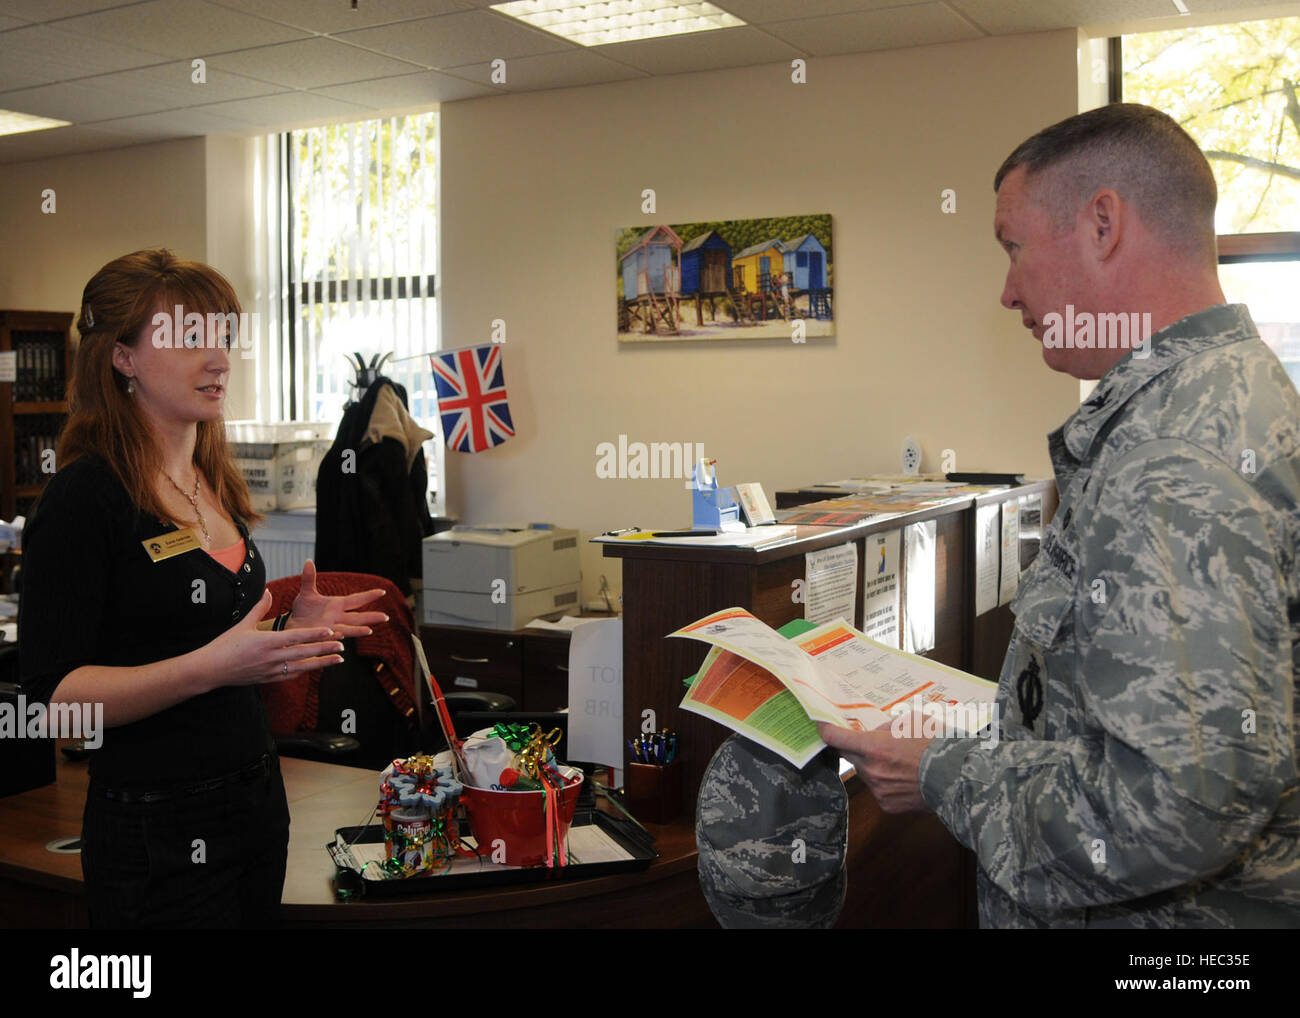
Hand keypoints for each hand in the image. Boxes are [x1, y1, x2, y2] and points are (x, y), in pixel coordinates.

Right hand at [194, 589, 344, 689]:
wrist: (210, 669)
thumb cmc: (225, 645)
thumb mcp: (243, 624)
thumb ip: (260, 608)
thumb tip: (269, 591)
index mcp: (266, 642)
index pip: (296, 637)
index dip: (315, 634)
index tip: (331, 631)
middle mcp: (271, 657)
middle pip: (304, 652)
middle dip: (325, 648)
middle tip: (342, 644)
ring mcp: (271, 670)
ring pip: (302, 666)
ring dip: (321, 663)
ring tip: (339, 659)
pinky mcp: (268, 679)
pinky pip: (291, 675)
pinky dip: (305, 670)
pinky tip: (316, 667)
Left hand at [286, 559, 387, 638]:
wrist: (292, 626)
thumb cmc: (302, 610)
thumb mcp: (306, 593)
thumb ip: (309, 578)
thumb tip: (308, 561)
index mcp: (337, 605)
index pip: (356, 599)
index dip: (369, 596)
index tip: (383, 591)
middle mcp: (337, 618)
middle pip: (358, 617)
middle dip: (371, 617)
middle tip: (386, 617)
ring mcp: (331, 628)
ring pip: (348, 630)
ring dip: (358, 630)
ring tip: (369, 631)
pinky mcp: (322, 637)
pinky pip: (330, 638)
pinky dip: (336, 637)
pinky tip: (342, 638)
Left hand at [818, 717, 932, 813]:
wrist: (961, 779)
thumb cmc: (940, 745)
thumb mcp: (914, 721)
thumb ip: (888, 726)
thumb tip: (877, 732)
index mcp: (874, 747)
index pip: (835, 738)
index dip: (826, 730)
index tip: (822, 726)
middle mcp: (871, 770)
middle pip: (848, 756)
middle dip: (855, 748)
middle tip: (870, 741)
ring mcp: (878, 790)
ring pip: (865, 773)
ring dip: (874, 766)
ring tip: (900, 761)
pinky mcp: (887, 806)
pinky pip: (879, 790)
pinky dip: (887, 783)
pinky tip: (906, 778)